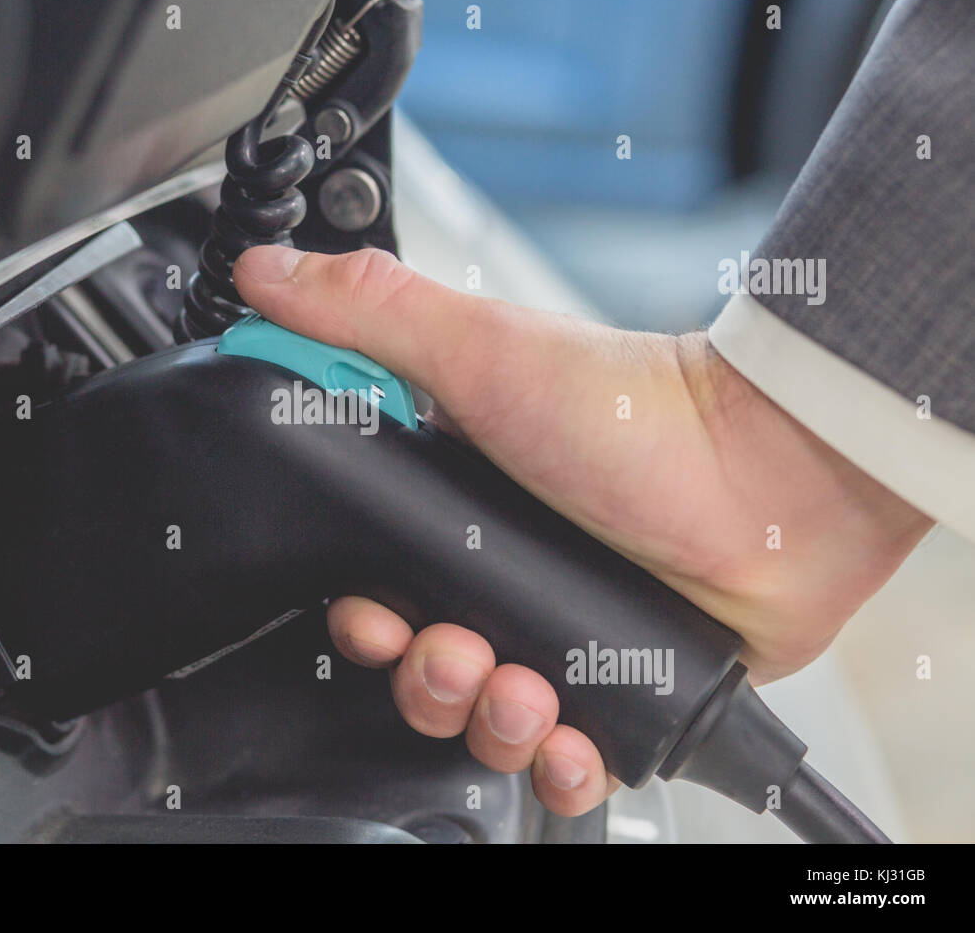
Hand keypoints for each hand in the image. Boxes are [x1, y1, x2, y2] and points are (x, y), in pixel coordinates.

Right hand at [233, 246, 931, 815]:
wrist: (773, 477)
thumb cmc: (634, 411)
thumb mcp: (480, 348)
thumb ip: (366, 311)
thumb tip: (268, 274)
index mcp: (458, 511)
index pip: (374, 585)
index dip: (362, 617)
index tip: (374, 617)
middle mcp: (505, 575)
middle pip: (422, 668)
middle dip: (426, 681)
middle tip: (457, 654)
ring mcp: (564, 633)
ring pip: (485, 720)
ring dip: (489, 724)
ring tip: (528, 694)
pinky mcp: (622, 685)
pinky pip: (568, 756)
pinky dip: (560, 767)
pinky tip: (569, 742)